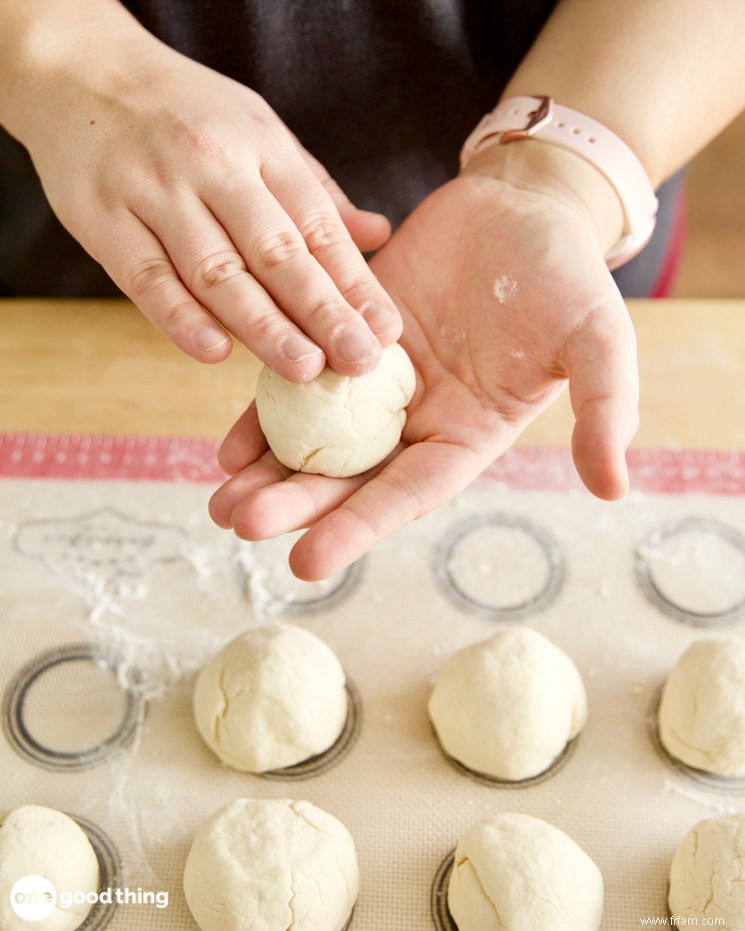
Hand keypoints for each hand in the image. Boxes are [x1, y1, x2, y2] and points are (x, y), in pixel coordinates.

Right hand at [17, 13, 399, 377]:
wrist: (81, 72)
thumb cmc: (188, 114)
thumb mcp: (261, 133)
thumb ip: (316, 193)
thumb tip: (380, 236)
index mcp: (261, 148)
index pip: (317, 224)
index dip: (354, 282)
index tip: (384, 330)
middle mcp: (212, 167)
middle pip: (274, 251)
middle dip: (321, 311)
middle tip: (358, 359)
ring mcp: (155, 192)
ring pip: (215, 270)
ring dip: (262, 325)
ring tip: (304, 368)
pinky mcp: (103, 219)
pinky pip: (146, 277)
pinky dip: (180, 318)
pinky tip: (216, 351)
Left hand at [209, 166, 638, 578]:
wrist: (521, 208)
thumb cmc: (566, 275)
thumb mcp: (598, 339)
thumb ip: (603, 409)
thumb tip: (615, 487)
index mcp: (465, 436)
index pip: (406, 493)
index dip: (358, 527)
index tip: (304, 561)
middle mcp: (415, 421)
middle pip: (347, 475)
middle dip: (294, 503)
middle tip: (238, 522)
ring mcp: (375, 384)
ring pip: (315, 438)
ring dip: (268, 471)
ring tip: (221, 499)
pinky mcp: (343, 339)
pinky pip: (298, 380)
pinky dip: (265, 412)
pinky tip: (229, 442)